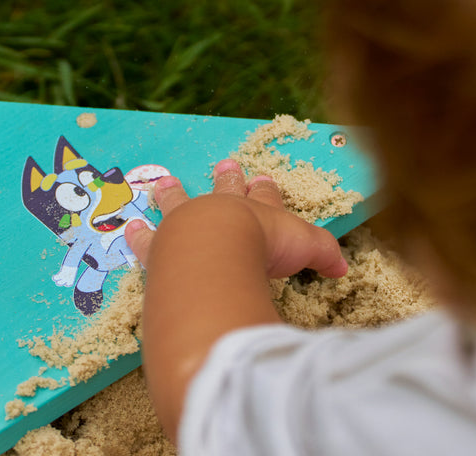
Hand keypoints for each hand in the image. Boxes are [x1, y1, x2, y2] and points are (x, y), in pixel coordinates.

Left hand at [124, 159, 347, 279]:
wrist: (218, 250)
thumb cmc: (264, 248)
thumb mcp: (306, 249)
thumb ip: (325, 256)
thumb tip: (344, 270)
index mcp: (256, 213)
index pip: (265, 198)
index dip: (266, 190)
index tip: (264, 178)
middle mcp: (222, 213)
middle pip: (224, 192)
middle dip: (227, 180)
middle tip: (225, 166)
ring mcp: (188, 226)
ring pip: (179, 205)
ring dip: (172, 194)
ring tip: (163, 183)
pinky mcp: (160, 247)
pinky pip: (146, 241)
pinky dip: (138, 236)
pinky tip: (131, 229)